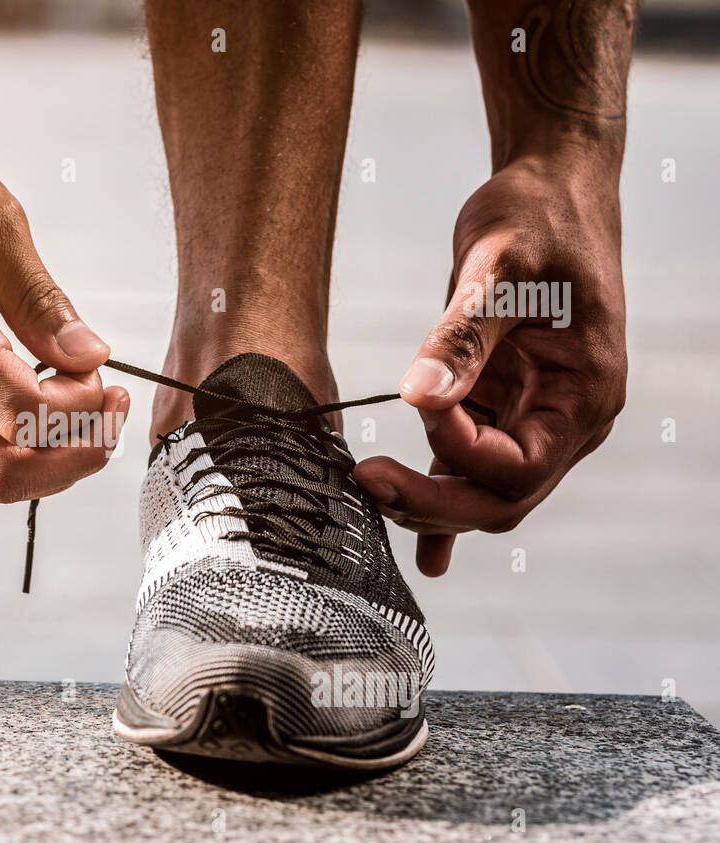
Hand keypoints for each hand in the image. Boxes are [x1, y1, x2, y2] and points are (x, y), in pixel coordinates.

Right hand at [0, 124, 128, 505]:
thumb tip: (87, 355)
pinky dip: (13, 456)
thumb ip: (40, 297)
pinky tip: (44, 411)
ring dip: (42, 468)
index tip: (103, 375)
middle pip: (2, 474)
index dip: (80, 410)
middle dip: (72, 456)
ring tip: (80, 416)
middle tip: (107, 410)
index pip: (23, 417)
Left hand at [354, 155, 626, 574]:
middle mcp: (565, 419)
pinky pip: (471, 471)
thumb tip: (420, 397)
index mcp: (583, 393)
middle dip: (433, 502)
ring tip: (365, 486)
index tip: (417, 405)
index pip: (518, 465)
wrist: (550, 188)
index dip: (459, 451)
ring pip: (481, 492)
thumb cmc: (538, 217)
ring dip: (426, 501)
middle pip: (500, 499)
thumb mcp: (499, 266)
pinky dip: (443, 502)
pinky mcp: (501, 407)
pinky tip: (421, 548)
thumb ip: (461, 337)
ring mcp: (534, 417)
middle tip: (364, 480)